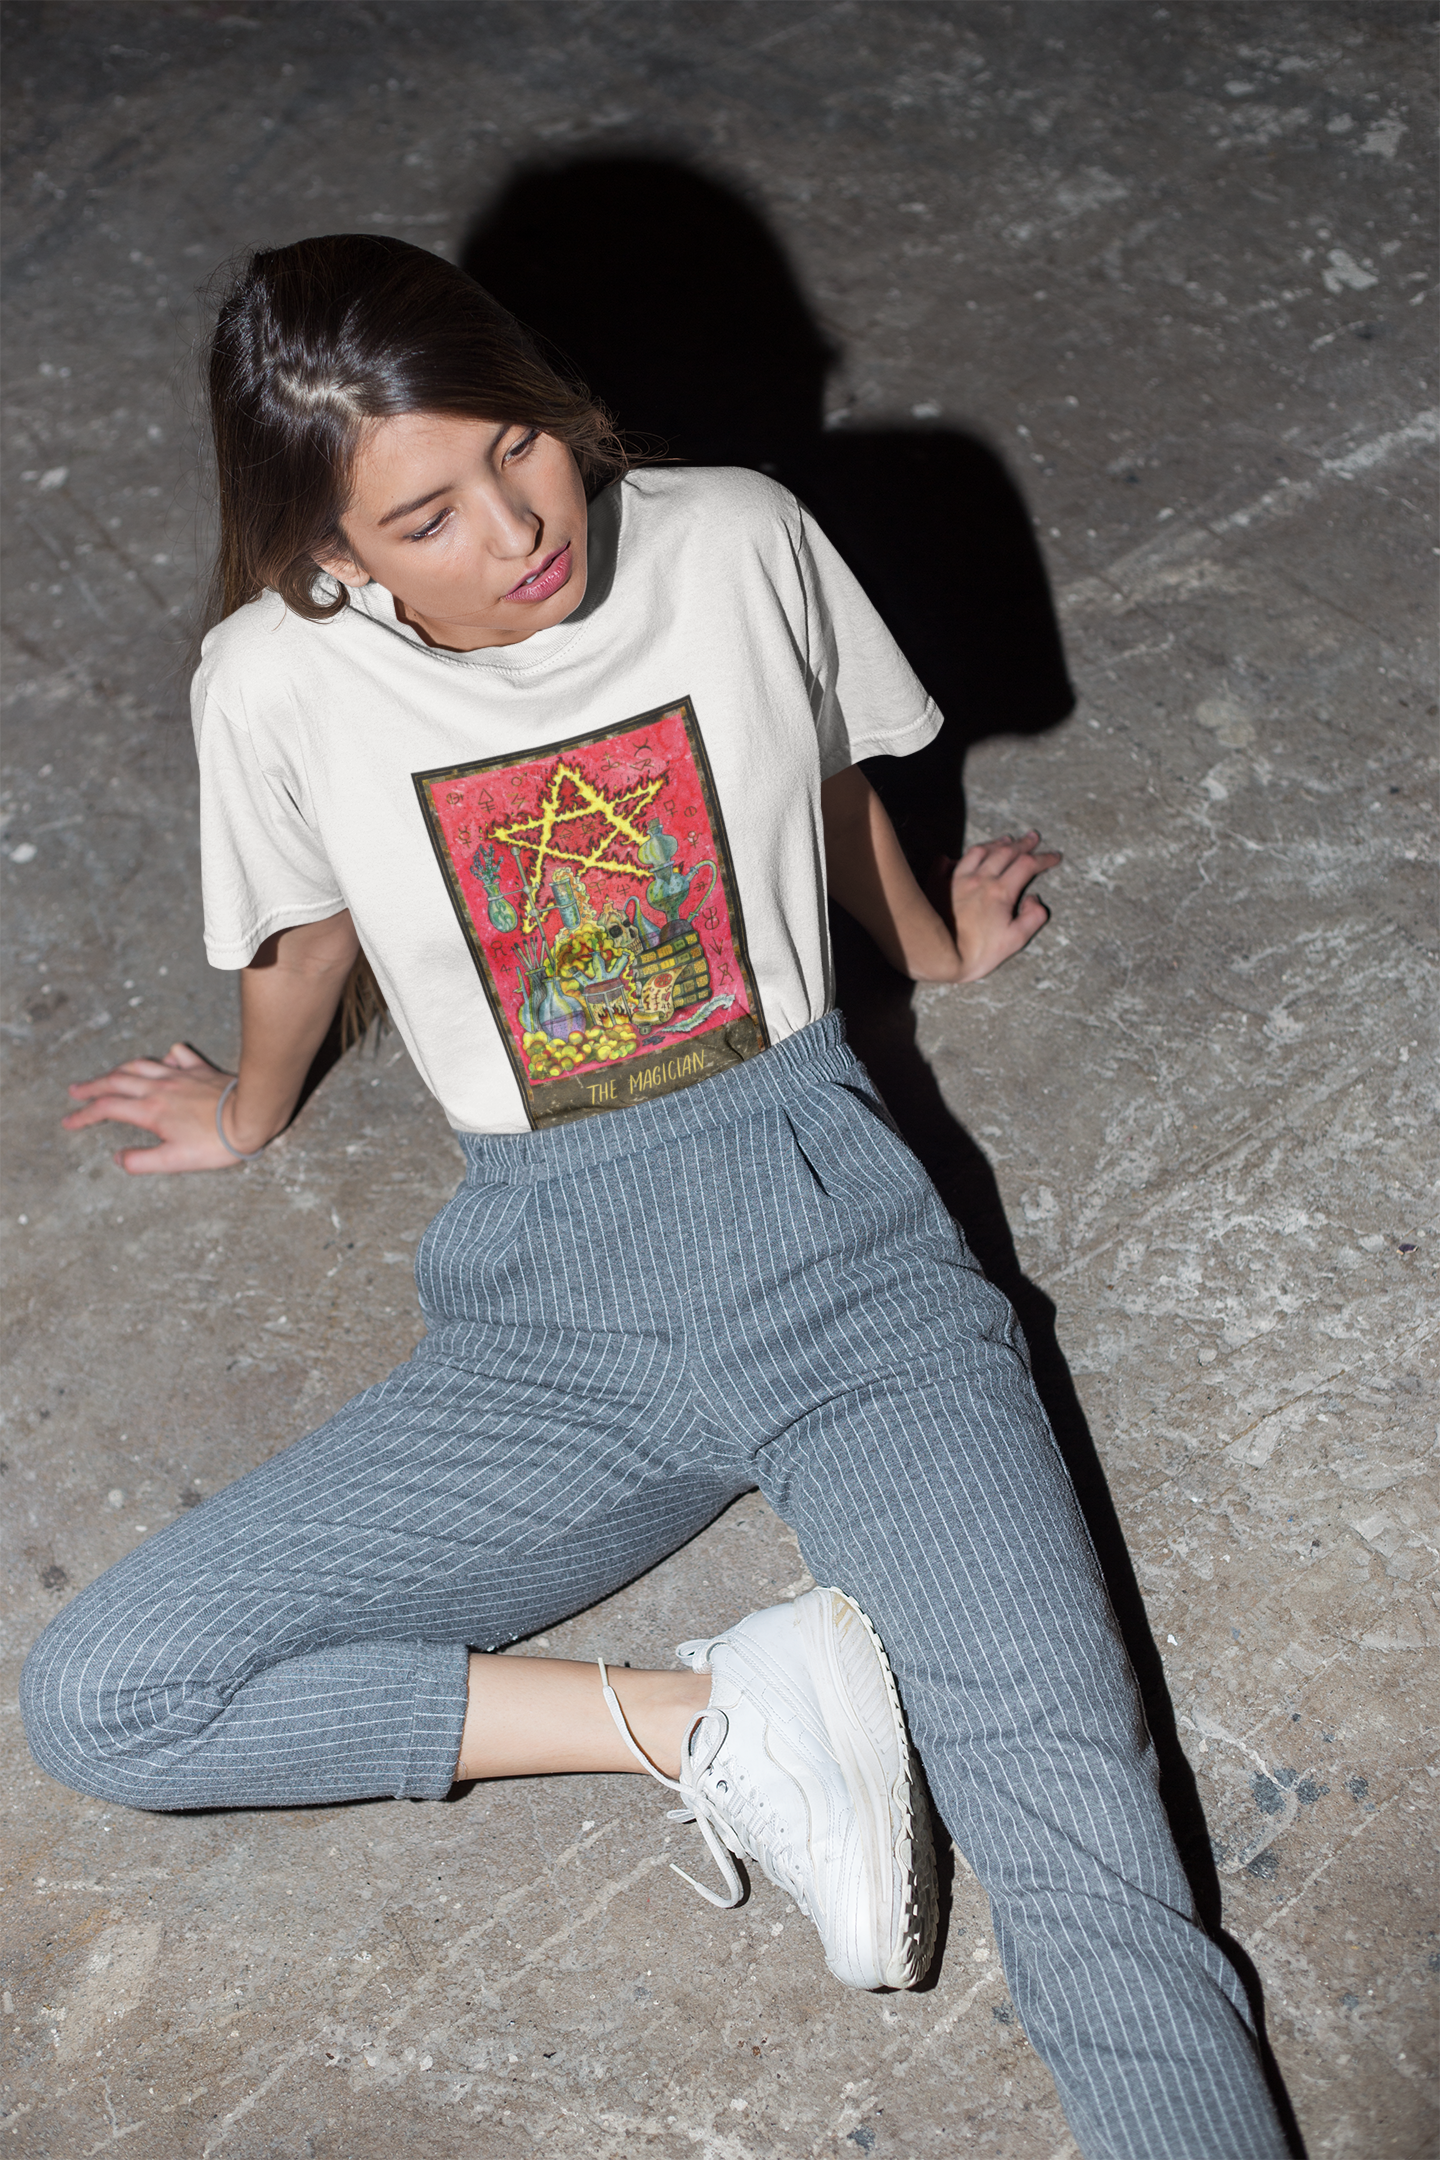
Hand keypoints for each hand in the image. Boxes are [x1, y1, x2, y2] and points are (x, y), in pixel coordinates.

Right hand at [62, 1041, 245, 1173]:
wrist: (251, 1116)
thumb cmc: (216, 1143)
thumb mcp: (175, 1161)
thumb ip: (142, 1161)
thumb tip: (118, 1159)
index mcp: (150, 1111)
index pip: (107, 1109)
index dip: (83, 1115)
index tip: (69, 1121)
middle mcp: (160, 1088)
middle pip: (116, 1081)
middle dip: (91, 1087)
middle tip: (75, 1091)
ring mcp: (180, 1075)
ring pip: (140, 1065)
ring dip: (119, 1070)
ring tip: (108, 1075)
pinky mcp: (201, 1070)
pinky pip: (177, 1055)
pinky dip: (164, 1057)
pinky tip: (162, 1060)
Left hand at [926, 831, 1061, 983]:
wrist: (939, 956)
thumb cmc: (977, 953)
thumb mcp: (1015, 940)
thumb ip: (1033, 917)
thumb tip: (1034, 899)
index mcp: (1000, 891)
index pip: (1028, 865)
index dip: (1044, 859)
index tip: (1054, 857)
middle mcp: (979, 879)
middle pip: (1005, 852)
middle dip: (1023, 844)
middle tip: (1033, 838)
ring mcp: (956, 880)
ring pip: (978, 852)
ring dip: (995, 844)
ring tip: (1005, 840)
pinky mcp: (938, 886)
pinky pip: (946, 863)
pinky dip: (956, 857)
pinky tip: (959, 858)